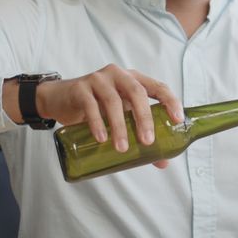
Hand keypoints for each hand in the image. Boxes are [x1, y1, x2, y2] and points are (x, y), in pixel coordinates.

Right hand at [5, 64, 182, 167]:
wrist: (59, 100)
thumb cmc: (96, 108)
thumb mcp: (120, 118)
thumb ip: (139, 135)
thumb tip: (163, 162)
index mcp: (133, 80)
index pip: (157, 86)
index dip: (170, 101)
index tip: (178, 119)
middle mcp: (118, 75)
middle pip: (137, 92)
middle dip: (144, 118)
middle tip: (147, 142)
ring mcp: (98, 79)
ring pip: (114, 101)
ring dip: (120, 127)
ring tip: (122, 148)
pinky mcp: (80, 88)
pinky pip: (91, 105)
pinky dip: (97, 123)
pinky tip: (101, 138)